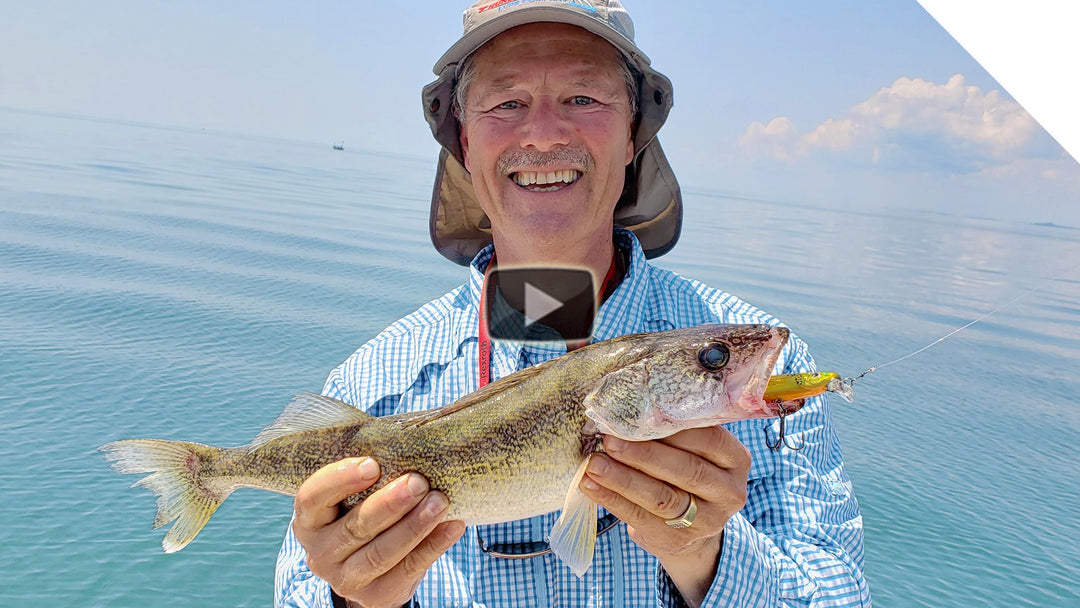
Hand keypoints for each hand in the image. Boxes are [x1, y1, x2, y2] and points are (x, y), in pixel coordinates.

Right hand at [291, 457, 466, 607]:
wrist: (370, 570)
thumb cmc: (363, 514)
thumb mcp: (353, 498)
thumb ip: (368, 474)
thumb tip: (409, 438)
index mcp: (310, 521)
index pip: (312, 498)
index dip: (339, 480)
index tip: (372, 464)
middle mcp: (321, 553)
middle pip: (354, 527)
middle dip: (389, 503)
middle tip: (418, 481)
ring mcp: (346, 578)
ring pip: (381, 553)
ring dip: (415, 525)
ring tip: (441, 502)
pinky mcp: (376, 596)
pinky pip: (408, 569)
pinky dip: (434, 546)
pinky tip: (453, 526)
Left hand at [578, 427, 750, 606]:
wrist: (693, 528)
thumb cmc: (687, 472)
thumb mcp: (697, 451)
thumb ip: (678, 431)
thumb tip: (631, 407)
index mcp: (736, 460)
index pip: (710, 439)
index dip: (674, 428)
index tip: (638, 415)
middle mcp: (728, 492)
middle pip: (686, 470)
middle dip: (644, 453)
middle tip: (610, 439)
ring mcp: (706, 520)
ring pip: (661, 496)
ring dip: (623, 478)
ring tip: (595, 463)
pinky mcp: (677, 539)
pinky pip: (640, 517)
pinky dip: (612, 499)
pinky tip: (591, 485)